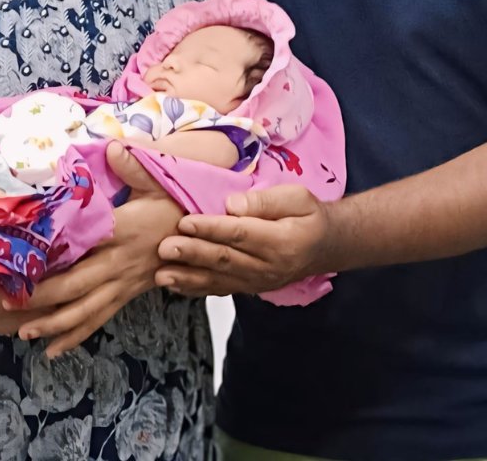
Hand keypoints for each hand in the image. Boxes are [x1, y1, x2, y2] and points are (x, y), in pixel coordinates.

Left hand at [12, 141, 183, 357]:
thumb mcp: (158, 181)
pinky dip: (76, 337)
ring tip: (24, 332)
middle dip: (41, 298)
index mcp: (121, 232)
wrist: (203, 236)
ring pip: (85, 311)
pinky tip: (54, 351)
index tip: (23, 260)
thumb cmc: (174, 206)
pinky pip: (99, 319)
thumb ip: (133, 165)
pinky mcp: (127, 295)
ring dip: (53, 324)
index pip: (82, 245)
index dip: (54, 255)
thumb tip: (112, 146)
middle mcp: (119, 263)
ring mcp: (123, 284)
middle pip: (76, 286)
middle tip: (8, 302)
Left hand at [155, 184, 331, 297]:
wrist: (325, 246)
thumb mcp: (298, 197)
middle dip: (192, 254)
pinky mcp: (250, 288)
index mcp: (281, 241)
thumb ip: (266, 201)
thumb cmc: (309, 215)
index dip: (211, 229)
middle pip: (225, 259)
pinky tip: (175, 286)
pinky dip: (196, 289)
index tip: (185, 222)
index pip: (240, 234)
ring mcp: (258, 282)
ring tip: (161, 275)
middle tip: (164, 248)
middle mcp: (268, 267)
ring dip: (188, 278)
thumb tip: (232, 204)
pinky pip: (221, 289)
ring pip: (219, 280)